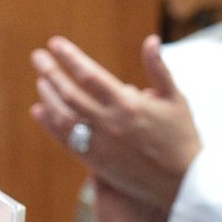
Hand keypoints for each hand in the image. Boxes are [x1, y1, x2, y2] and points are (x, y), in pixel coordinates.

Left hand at [31, 35, 200, 208]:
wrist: (183, 182)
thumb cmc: (182, 137)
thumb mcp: (176, 99)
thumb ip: (159, 69)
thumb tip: (150, 40)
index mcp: (129, 105)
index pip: (90, 75)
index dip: (70, 58)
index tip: (56, 43)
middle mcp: (110, 123)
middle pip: (69, 93)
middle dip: (50, 72)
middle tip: (38, 57)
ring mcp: (100, 143)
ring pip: (62, 116)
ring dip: (47, 96)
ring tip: (41, 81)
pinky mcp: (95, 161)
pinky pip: (65, 139)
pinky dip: (49, 123)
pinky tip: (41, 110)